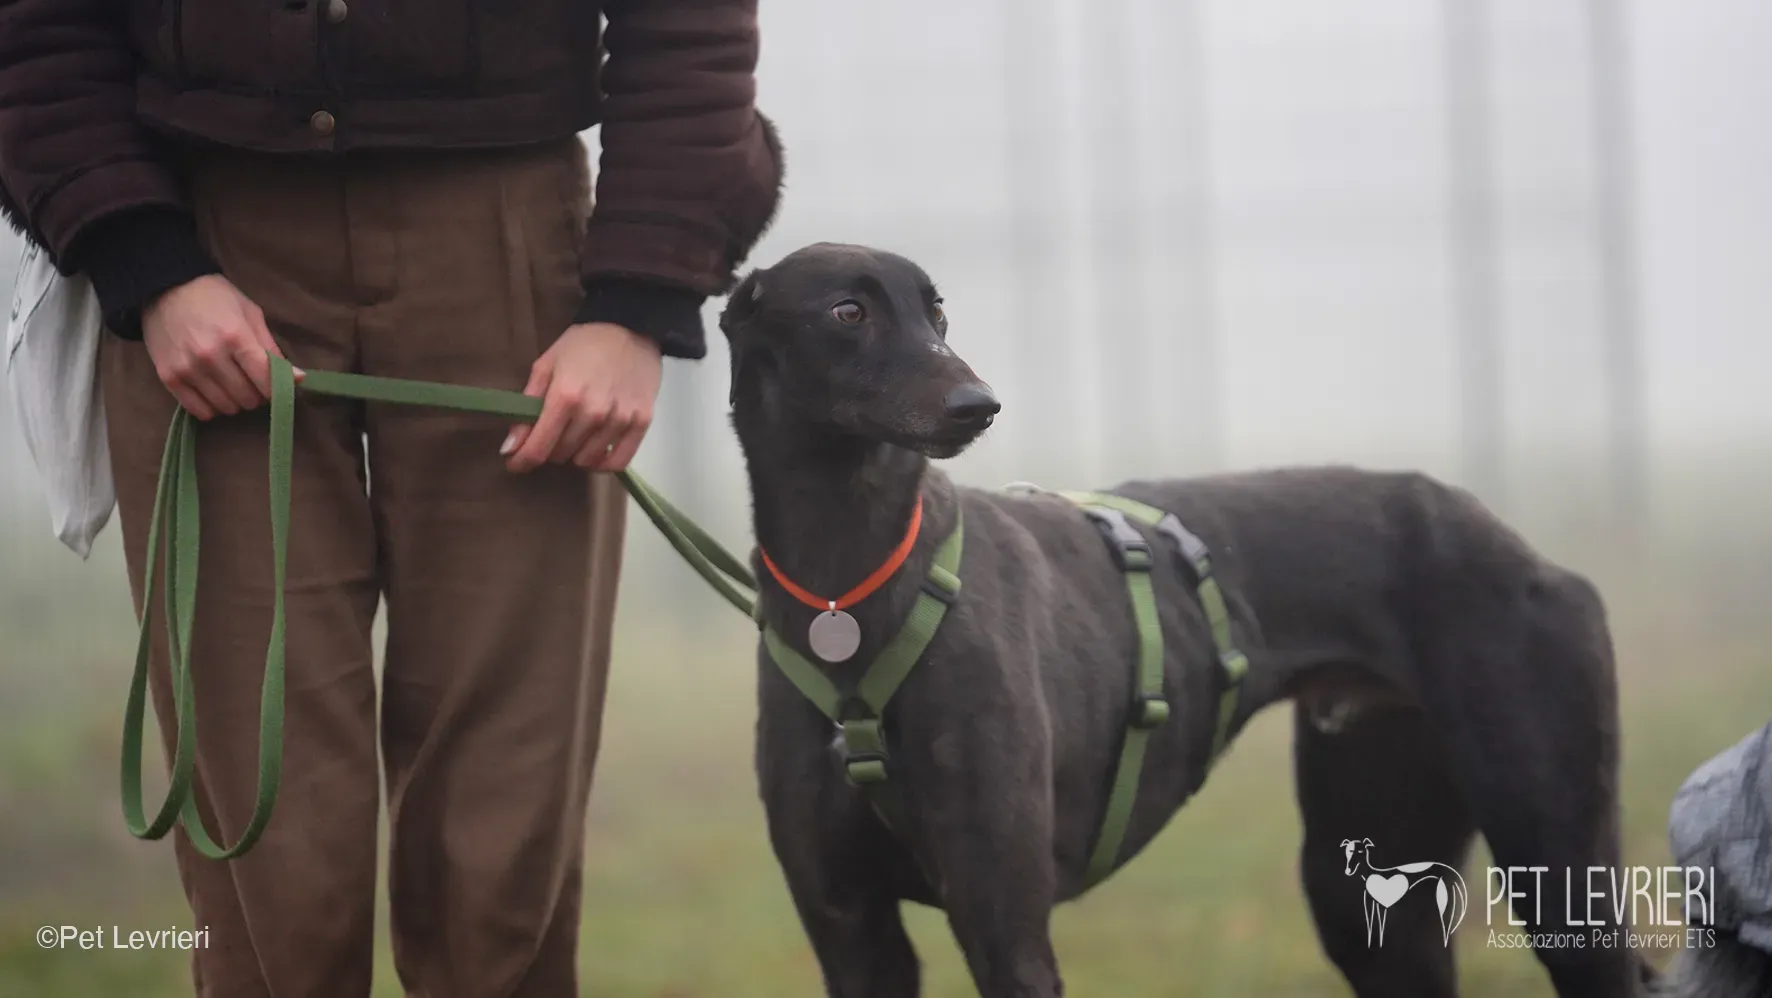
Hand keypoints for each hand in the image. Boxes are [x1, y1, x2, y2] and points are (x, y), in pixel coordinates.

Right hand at [141, 274, 300, 419]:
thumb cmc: (215, 298)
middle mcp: (211, 356)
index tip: (274, 384)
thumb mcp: (250, 314)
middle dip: (256, 394)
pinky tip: (213, 392)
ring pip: (226, 407)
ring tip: (231, 384)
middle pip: (248, 398)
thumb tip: (299, 378)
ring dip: (235, 401)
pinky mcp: (168, 377)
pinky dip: (212, 407)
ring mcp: (188, 368)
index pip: (266, 381)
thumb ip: (272, 349)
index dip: (276, 389)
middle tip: (251, 381)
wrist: (165, 287)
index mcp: (236, 337)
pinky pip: (200, 411)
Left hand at [503, 322, 661, 472]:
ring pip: (586, 460)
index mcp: (565, 396)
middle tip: (551, 433)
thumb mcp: (546, 365)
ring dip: (575, 453)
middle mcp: (593, 412)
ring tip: (575, 436)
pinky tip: (595, 451)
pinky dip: (602, 463)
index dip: (522, 461)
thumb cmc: (583, 344)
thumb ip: (527, 405)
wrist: (630, 327)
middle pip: (561, 455)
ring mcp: (620, 419)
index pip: (538, 447)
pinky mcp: (641, 422)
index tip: (515, 462)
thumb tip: (510, 448)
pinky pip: (617, 462)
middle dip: (549, 449)